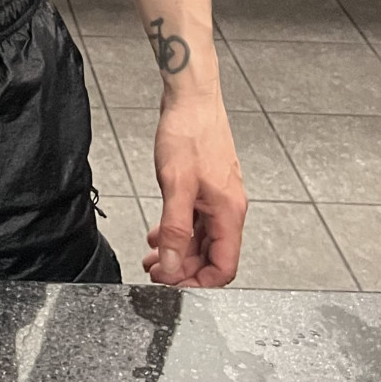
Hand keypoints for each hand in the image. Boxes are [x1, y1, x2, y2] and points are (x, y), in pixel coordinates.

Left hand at [143, 93, 246, 287]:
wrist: (190, 97)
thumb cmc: (189, 133)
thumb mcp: (176, 186)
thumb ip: (174, 230)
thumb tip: (171, 265)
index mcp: (229, 213)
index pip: (225, 267)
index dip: (198, 282)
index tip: (171, 284)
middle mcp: (228, 208)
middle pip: (212, 256)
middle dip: (184, 268)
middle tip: (154, 272)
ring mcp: (217, 197)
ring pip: (202, 239)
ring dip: (178, 250)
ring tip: (151, 256)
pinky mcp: (205, 186)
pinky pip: (195, 220)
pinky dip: (177, 230)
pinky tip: (157, 231)